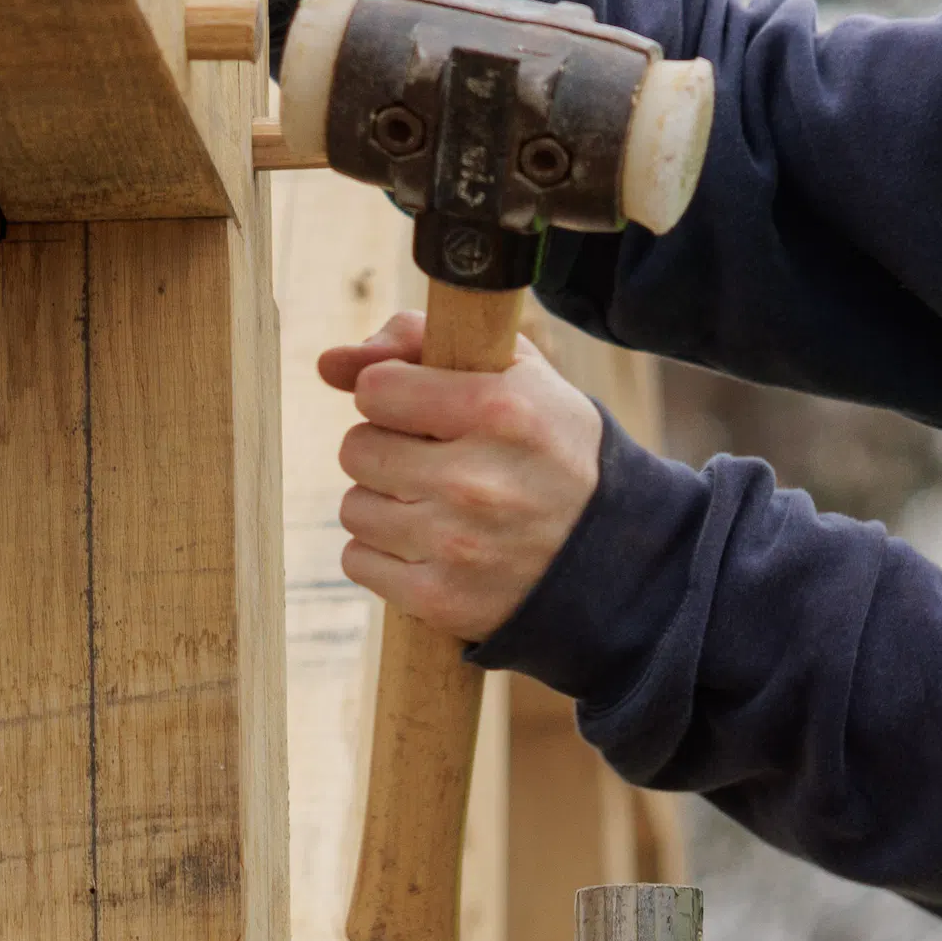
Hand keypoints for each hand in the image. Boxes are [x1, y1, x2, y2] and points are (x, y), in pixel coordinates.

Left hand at [319, 312, 603, 640]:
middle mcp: (474, 480)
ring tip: (435, 507)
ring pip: (354, 506)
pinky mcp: (438, 598)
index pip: (375, 389)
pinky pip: (358, 560)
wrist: (613, 560)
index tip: (423, 411)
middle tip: (432, 462)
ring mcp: (454, 545)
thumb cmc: (553, 452)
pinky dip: (385, 555)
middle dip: (386, 449)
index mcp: (499, 410)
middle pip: (356, 448)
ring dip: (384, 504)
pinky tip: (430, 548)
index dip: (394, 396)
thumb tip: (328, 363)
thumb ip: (418, 342)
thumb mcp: (515, 374)